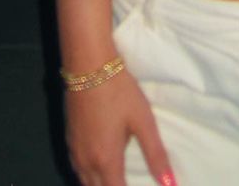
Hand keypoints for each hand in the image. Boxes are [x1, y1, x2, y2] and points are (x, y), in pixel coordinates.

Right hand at [65, 70, 176, 185]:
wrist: (88, 64)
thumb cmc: (119, 92)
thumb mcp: (143, 121)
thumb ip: (156, 155)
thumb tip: (170, 184)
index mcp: (106, 160)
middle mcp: (86, 161)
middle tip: (126, 182)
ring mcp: (75, 150)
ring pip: (84, 182)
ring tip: (114, 180)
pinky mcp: (69, 138)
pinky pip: (77, 169)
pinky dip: (87, 177)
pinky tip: (95, 169)